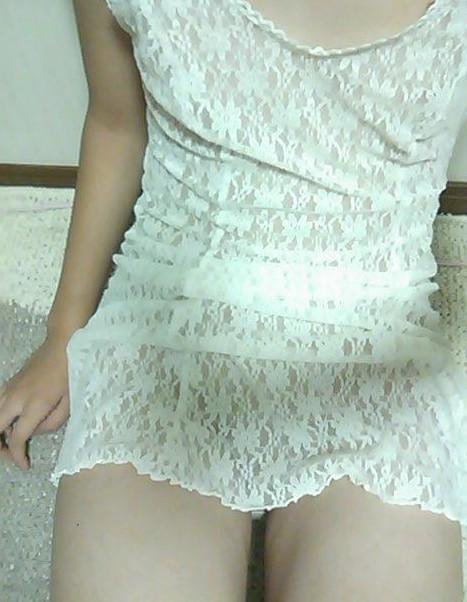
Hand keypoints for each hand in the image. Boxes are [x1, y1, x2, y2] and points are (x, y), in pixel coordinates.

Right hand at [0, 333, 71, 470]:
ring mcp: (9, 389)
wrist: (62, 344)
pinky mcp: (8, 383)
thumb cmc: (72, 372)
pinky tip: (9, 422)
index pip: (17, 438)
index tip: (25, 465)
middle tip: (10, 455)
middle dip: (0, 448)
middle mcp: (16, 398)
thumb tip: (36, 431)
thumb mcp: (71, 402)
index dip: (18, 456)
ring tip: (7, 442)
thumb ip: (53, 423)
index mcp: (34, 405)